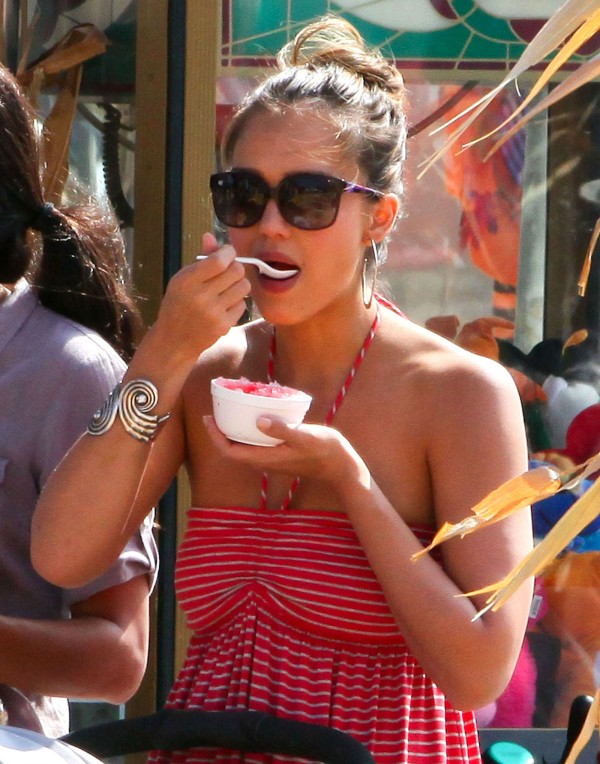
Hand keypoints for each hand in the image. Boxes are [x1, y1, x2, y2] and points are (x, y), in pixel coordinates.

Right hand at [150, 233, 250, 365]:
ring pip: (244, 286)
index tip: (227, 254)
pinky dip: (237, 302)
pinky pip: (243, 304)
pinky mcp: (223, 326)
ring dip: (239, 284)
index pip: (219, 260)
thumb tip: (211, 235)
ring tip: (227, 288)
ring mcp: (213, 312)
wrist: (174, 340)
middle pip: (237, 271)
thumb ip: (201, 258)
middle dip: (236, 268)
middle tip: (228, 272)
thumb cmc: (178, 304)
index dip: (229, 253)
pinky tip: (225, 305)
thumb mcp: (182, 279)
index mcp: (187, 280)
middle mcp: (200, 296)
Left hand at [204, 414, 369, 493]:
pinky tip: (258, 412)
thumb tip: (258, 421)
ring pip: (246, 445)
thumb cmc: (324, 451)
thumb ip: (282, 430)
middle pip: (234, 448)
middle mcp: (265, 461)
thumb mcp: (304, 437)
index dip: (216, 437)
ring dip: (236, 428)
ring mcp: (272, 458)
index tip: (209, 419)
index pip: (231, 452)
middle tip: (218, 408)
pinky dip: (251, 428)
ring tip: (234, 406)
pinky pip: (258, 442)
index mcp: (266, 459)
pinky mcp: (280, 453)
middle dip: (222, 430)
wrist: (341, 466)